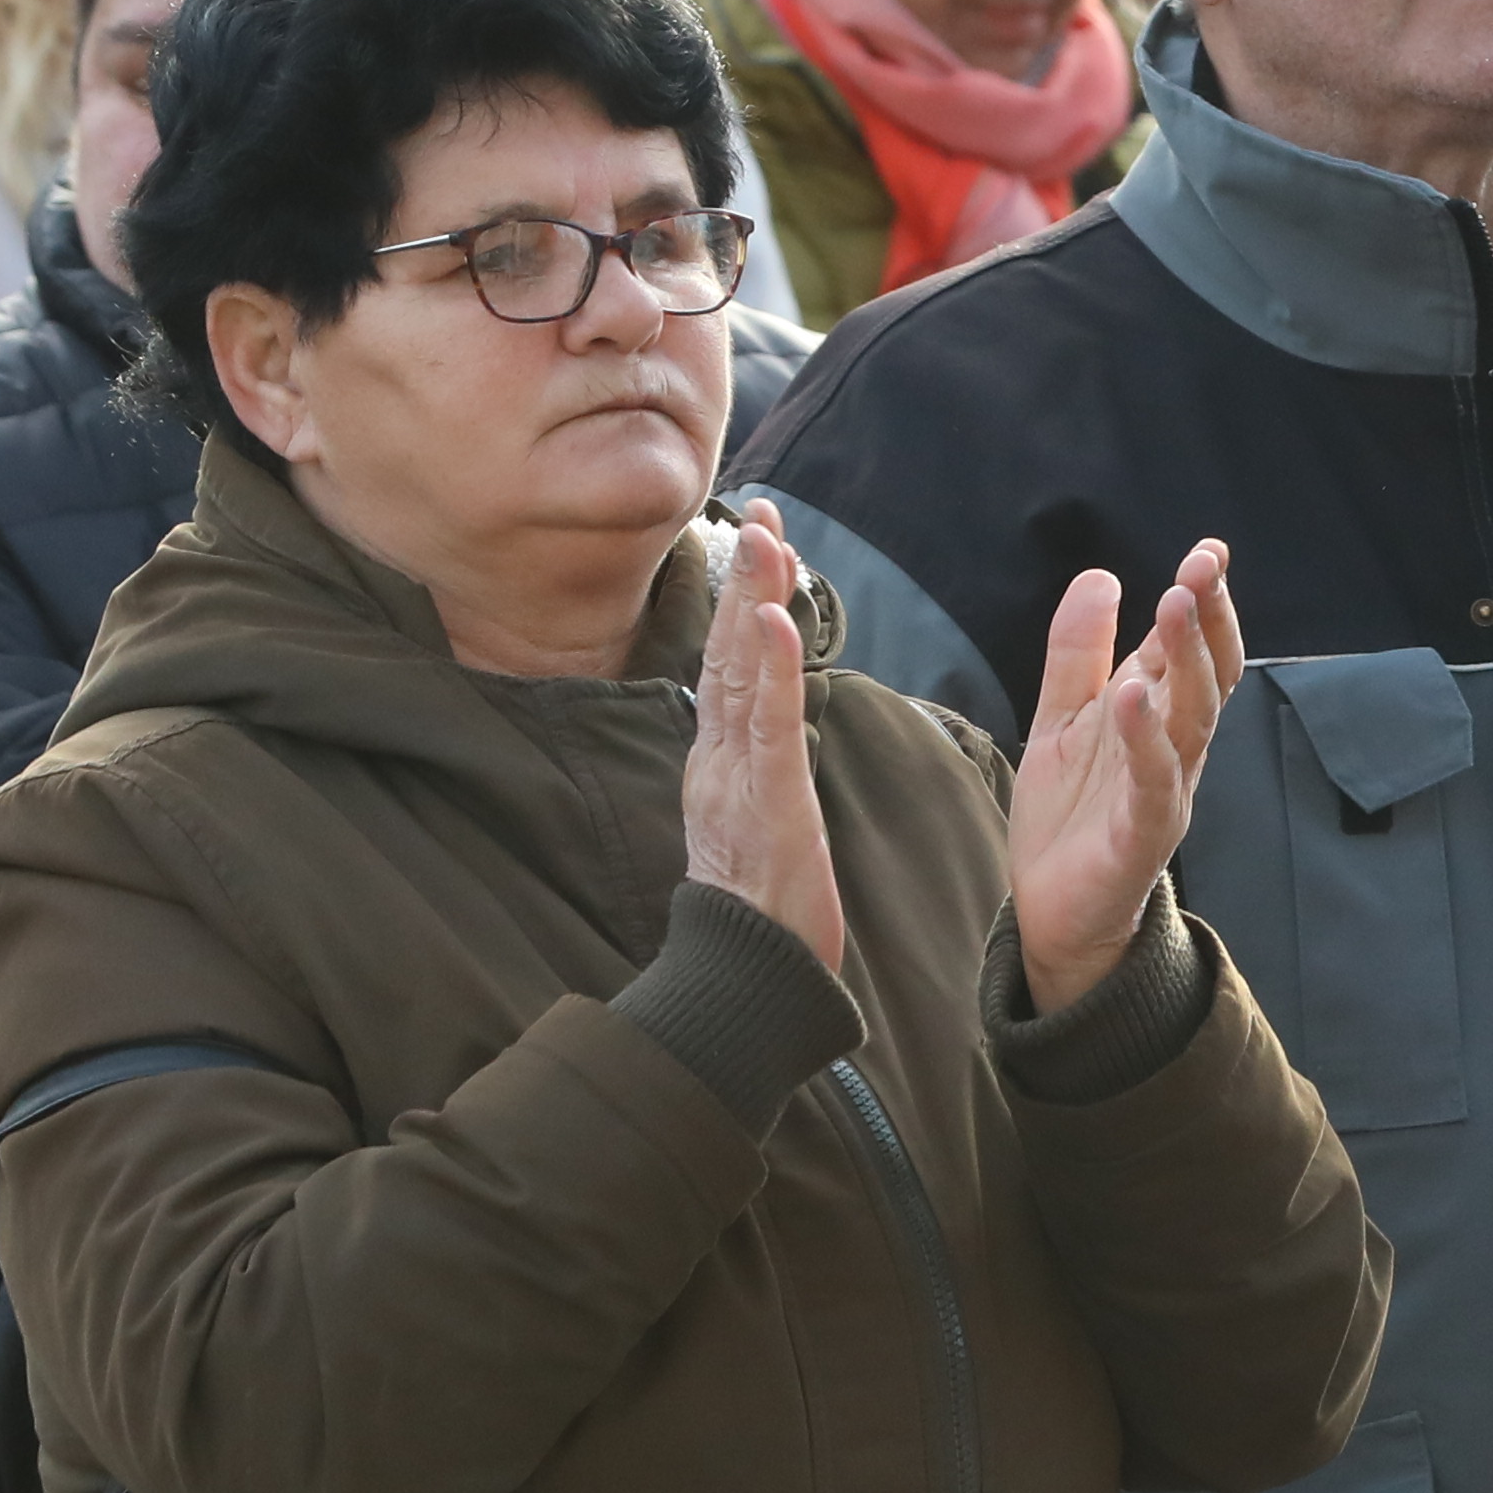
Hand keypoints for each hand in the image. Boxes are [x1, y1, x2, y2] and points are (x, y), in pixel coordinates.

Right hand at [674, 509, 849, 979]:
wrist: (749, 985)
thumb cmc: (762, 916)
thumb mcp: (756, 828)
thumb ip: (752, 775)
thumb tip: (758, 734)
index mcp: (723, 763)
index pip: (734, 665)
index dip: (745, 599)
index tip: (762, 538)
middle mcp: (721, 760)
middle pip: (731, 653)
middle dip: (747, 578)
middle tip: (762, 508)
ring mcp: (737, 779)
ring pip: (743, 676)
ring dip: (754, 602)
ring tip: (766, 538)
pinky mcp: (763, 805)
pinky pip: (766, 726)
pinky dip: (768, 669)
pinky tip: (772, 620)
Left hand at [1009, 539, 1245, 1009]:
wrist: (1054, 914)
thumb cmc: (1070, 817)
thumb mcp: (1061, 718)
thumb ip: (1077, 652)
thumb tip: (1100, 574)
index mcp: (1156, 717)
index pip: (1191, 650)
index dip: (1203, 600)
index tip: (1208, 550)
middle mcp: (1173, 749)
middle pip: (1206, 677)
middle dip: (1207, 620)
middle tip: (1200, 568)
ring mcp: (1163, 792)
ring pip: (1192, 720)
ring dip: (1186, 663)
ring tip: (1174, 605)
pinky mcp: (1141, 837)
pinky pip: (1153, 782)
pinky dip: (1146, 738)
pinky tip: (1132, 695)